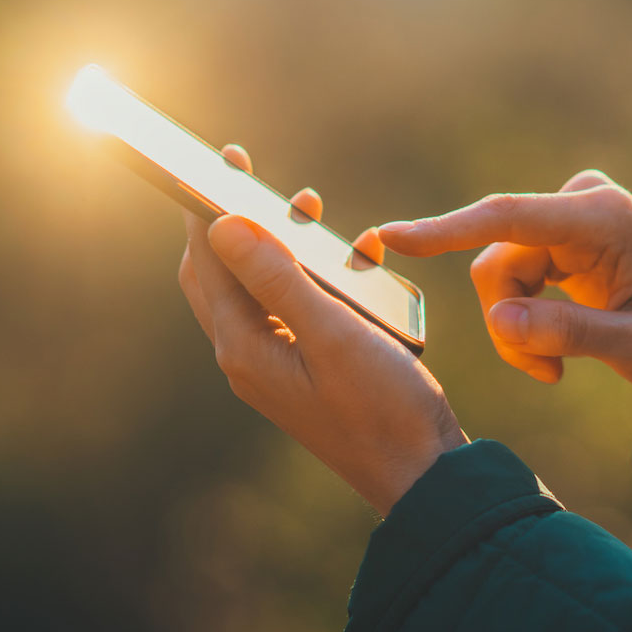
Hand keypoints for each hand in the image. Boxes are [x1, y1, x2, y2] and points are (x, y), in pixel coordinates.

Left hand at [176, 144, 466, 515]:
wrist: (423, 473)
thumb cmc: (383, 406)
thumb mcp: (332, 332)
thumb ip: (276, 276)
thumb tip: (222, 224)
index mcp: (244, 347)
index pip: (209, 259)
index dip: (208, 204)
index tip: (223, 159)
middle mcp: (249, 356)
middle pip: (221, 272)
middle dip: (238, 222)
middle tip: (256, 179)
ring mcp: (276, 365)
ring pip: (261, 287)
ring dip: (283, 245)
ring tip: (314, 210)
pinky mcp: (306, 369)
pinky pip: (297, 308)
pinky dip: (317, 277)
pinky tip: (358, 260)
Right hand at [379, 170, 631, 432]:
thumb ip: (572, 336)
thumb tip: (500, 319)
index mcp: (607, 219)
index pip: (510, 218)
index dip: (447, 228)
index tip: (392, 236)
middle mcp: (584, 204)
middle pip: (498, 258)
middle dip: (506, 320)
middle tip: (542, 372)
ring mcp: (571, 215)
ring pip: (499, 271)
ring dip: (515, 326)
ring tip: (555, 367)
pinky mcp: (563, 232)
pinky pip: (512, 274)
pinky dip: (524, 318)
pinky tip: (558, 350)